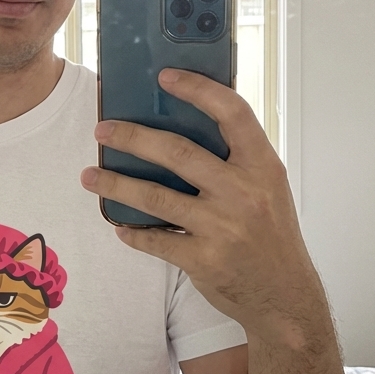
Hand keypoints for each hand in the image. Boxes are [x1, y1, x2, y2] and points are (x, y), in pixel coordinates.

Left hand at [80, 68, 330, 347]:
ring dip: (116, 184)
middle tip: (102, 130)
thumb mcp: (267, 188)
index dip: (198, 89)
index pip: (232, 113)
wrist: (286, 297)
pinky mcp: (204, 260)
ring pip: (155, 197)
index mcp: (263, 166)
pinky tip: (119, 226)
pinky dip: (133, 233)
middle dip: (132, 138)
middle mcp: (244, 193)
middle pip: (177, 152)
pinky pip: (155, 240)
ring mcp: (223, 227)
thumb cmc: (271, 235)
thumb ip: (235, 160)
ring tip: (89, 176)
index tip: (165, 76)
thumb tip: (181, 125)